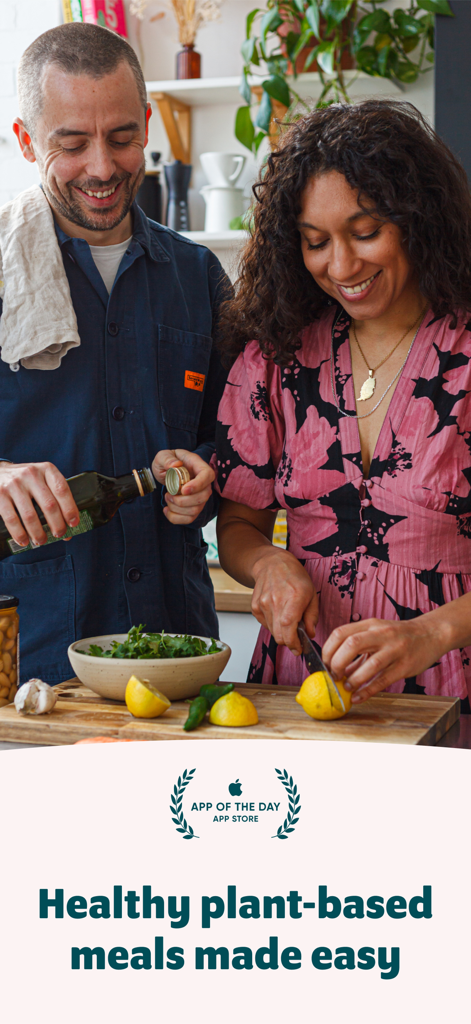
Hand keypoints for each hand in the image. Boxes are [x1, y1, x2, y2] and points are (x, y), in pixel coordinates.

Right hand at [0, 462, 78, 547]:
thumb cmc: (25, 480)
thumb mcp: (41, 479)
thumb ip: (54, 496)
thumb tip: (68, 525)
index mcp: (46, 469)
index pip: (62, 490)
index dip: (70, 509)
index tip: (74, 523)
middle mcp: (31, 474)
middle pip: (49, 505)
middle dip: (57, 525)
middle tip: (59, 534)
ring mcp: (14, 484)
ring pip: (30, 516)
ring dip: (38, 533)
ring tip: (41, 541)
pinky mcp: (0, 495)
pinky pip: (12, 519)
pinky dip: (19, 534)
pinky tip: (24, 540)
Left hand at [152, 449, 214, 524]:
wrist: (166, 471)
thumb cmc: (166, 462)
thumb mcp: (162, 456)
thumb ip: (166, 458)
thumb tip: (175, 465)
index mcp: (198, 465)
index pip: (207, 475)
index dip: (198, 485)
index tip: (183, 490)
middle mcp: (203, 482)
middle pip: (204, 496)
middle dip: (183, 501)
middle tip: (168, 494)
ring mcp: (200, 496)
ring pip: (196, 510)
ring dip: (177, 509)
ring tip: (167, 499)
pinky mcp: (194, 507)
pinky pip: (189, 519)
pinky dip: (175, 518)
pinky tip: (166, 510)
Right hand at [251, 548, 318, 654]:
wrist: (272, 563)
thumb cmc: (294, 576)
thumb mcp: (311, 593)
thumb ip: (312, 616)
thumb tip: (310, 634)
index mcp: (293, 598)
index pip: (289, 629)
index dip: (294, 643)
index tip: (299, 649)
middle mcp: (276, 601)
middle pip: (279, 636)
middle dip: (289, 642)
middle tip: (296, 639)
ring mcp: (263, 604)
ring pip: (272, 632)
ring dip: (281, 632)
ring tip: (288, 620)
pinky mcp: (255, 607)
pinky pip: (265, 624)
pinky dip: (273, 625)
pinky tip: (278, 613)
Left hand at [322, 615, 447, 703]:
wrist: (430, 634)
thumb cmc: (398, 636)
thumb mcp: (376, 636)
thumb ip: (356, 652)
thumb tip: (335, 671)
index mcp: (370, 624)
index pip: (340, 633)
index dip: (328, 650)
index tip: (325, 664)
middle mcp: (381, 634)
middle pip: (351, 645)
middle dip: (337, 663)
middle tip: (334, 676)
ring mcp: (395, 649)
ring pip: (370, 664)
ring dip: (354, 679)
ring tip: (346, 688)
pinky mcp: (405, 665)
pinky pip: (384, 680)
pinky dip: (368, 691)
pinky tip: (358, 697)